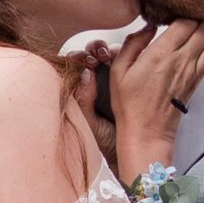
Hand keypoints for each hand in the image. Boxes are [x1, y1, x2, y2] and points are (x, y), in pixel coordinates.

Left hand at [64, 49, 121, 166]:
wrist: (128, 152)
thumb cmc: (105, 142)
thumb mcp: (89, 122)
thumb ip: (83, 100)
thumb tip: (84, 74)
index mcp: (80, 91)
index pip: (74, 67)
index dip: (77, 58)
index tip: (81, 58)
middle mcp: (95, 82)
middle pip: (91, 56)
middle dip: (93, 50)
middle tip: (97, 55)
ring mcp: (113, 80)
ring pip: (109, 56)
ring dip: (107, 50)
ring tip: (108, 55)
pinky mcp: (130, 78)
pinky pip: (127, 63)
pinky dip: (125, 55)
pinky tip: (123, 56)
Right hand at [109, 19, 203, 176]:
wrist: (147, 132)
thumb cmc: (129, 104)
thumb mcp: (118, 71)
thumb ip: (133, 44)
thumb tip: (148, 26)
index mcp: (159, 54)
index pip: (184, 22)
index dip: (186, 9)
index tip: (181, 3)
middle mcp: (180, 60)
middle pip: (203, 26)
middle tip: (201, 4)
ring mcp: (192, 70)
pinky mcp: (198, 79)